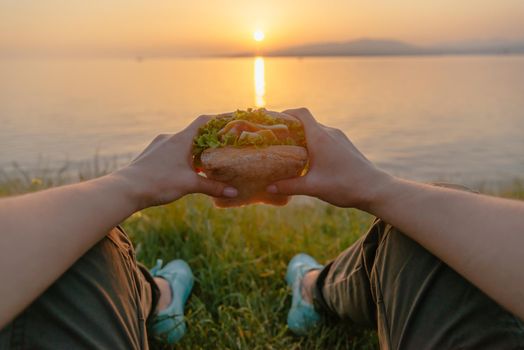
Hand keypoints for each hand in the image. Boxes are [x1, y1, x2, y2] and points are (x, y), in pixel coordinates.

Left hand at [114, 115, 237, 209]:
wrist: (125, 189)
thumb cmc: (158, 183)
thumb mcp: (189, 185)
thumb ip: (213, 187)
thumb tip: (234, 192)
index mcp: (181, 139)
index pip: (204, 121)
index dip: (220, 118)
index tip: (233, 117)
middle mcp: (170, 138)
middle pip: (195, 132)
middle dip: (210, 137)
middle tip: (224, 144)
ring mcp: (159, 145)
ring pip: (182, 143)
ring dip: (196, 149)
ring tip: (207, 160)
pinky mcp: (151, 155)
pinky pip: (172, 151)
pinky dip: (183, 156)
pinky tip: (186, 169)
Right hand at [266, 108, 391, 208]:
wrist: (375, 189)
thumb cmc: (344, 185)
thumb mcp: (313, 187)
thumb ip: (288, 186)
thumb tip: (268, 187)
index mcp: (320, 137)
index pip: (300, 113)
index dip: (285, 114)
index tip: (272, 122)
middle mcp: (330, 133)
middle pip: (306, 122)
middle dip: (290, 129)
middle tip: (275, 140)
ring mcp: (339, 138)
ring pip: (316, 131)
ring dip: (302, 137)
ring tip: (289, 151)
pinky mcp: (345, 146)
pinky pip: (325, 138)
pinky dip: (313, 143)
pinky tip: (309, 160)